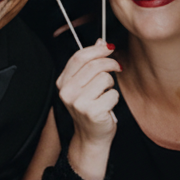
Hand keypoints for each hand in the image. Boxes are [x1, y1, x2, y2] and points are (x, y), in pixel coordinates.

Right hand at [57, 41, 120, 179]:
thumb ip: (91, 63)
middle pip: (94, 65)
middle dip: (110, 64)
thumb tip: (101, 42)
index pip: (79, 57)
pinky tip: (107, 106)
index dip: (97, 49)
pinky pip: (113, 94)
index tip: (109, 48)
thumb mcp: (87, 84)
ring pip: (105, 78)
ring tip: (105, 94)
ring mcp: (78, 102)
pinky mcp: (92, 111)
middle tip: (117, 68)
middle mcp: (67, 92)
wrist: (91, 137)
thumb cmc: (90, 110)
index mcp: (63, 82)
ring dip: (111, 85)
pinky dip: (114, 99)